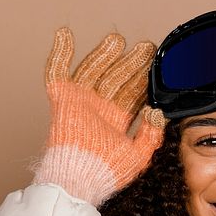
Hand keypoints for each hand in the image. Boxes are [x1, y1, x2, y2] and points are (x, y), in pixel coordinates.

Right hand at [29, 27, 168, 206]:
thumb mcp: (138, 157)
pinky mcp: (62, 100)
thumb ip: (151, 135)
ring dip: (103, 54)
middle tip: (145, 47)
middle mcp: (99, 108)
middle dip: (130, 62)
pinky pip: (58, 72)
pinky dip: (60, 54)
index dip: (143, 77)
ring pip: (92, 70)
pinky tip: (66, 36)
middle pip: (115, 77)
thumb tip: (158, 111)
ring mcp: (80, 102)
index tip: (157, 62)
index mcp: (116, 120)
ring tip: (116, 40)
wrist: (80, 179)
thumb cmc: (106, 174)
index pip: (132, 92)